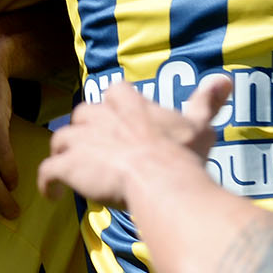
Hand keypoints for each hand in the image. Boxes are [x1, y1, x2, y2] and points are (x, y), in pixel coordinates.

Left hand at [40, 76, 230, 206]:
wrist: (160, 181)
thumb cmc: (181, 155)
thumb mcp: (199, 125)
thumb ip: (207, 101)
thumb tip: (225, 78)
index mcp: (129, 103)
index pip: (115, 92)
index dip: (115, 106)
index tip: (120, 119)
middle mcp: (100, 115)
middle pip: (83, 113)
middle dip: (85, 128)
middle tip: (95, 148)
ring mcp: (81, 140)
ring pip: (60, 138)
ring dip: (64, 152)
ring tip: (72, 168)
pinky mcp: (68, 166)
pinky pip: (47, 171)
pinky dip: (47, 182)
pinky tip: (52, 194)